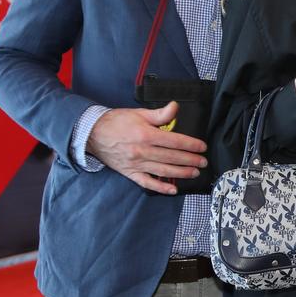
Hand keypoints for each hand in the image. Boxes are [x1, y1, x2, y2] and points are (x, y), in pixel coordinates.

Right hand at [86, 101, 206, 194]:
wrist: (92, 134)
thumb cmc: (116, 122)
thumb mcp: (139, 113)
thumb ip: (160, 114)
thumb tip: (176, 107)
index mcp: (146, 135)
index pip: (175, 141)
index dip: (191, 145)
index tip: (202, 147)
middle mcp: (143, 151)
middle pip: (172, 157)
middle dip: (191, 160)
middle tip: (203, 162)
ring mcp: (136, 164)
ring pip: (163, 170)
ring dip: (181, 173)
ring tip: (194, 173)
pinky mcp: (130, 172)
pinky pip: (147, 182)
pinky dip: (160, 187)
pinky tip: (172, 189)